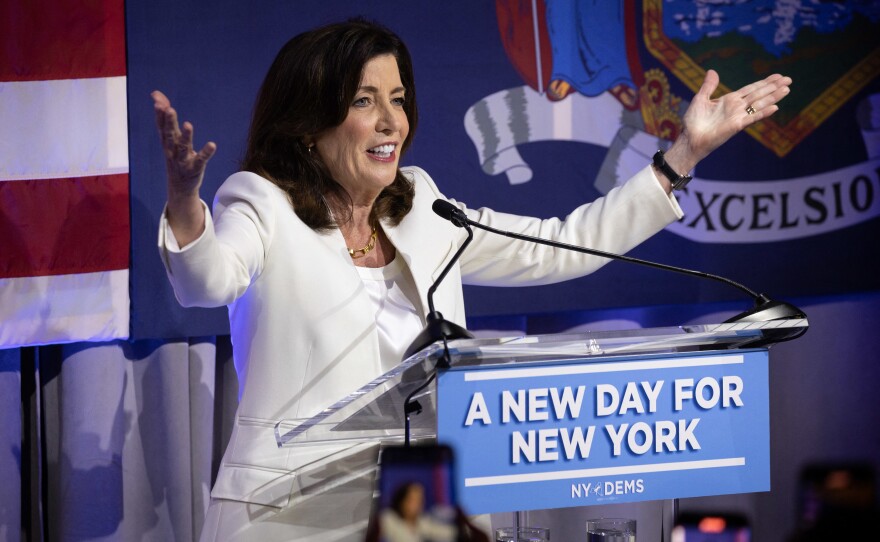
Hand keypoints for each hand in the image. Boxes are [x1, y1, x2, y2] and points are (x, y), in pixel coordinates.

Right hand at [152, 90, 215, 244]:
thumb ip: (166, 117)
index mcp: (167, 142)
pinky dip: (205, 153)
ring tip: (188, 125)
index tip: (157, 100)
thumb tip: (156, 94)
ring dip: (186, 136)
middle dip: (169, 122)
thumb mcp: (170, 138)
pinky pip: (201, 160)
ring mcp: (183, 160)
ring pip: (183, 147)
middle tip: (169, 109)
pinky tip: (212, 145)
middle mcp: (172, 150)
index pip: (161, 126)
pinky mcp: (195, 168)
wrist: (179, 187)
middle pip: (170, 135)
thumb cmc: (175, 156)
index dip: (159, 114)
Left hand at [664, 70, 791, 175]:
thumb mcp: (700, 99)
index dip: (764, 82)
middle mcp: (737, 107)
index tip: (778, 76)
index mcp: (730, 100)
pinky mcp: (736, 126)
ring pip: (759, 104)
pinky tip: (775, 108)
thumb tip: (712, 71)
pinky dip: (763, 113)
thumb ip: (708, 86)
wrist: (689, 138)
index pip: (751, 89)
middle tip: (789, 79)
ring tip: (787, 89)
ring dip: (773, 97)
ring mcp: (738, 116)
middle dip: (773, 86)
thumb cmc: (693, 122)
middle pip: (759, 94)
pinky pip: (752, 118)